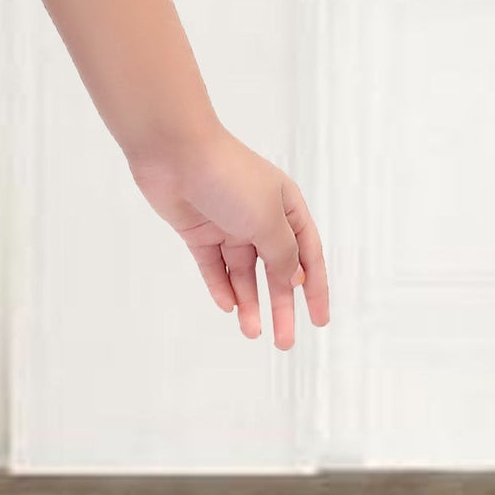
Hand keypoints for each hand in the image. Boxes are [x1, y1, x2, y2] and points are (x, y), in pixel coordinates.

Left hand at [125, 126, 330, 349]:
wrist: (175, 153)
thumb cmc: (229, 177)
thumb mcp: (267, 220)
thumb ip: (282, 253)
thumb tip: (291, 278)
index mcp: (287, 208)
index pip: (308, 256)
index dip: (315, 289)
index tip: (319, 321)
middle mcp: (259, 217)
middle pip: (275, 270)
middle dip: (281, 306)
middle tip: (284, 341)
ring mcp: (227, 225)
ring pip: (242, 272)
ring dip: (249, 302)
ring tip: (253, 333)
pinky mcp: (198, 231)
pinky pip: (212, 266)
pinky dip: (220, 286)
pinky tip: (229, 307)